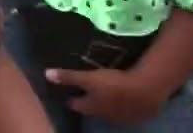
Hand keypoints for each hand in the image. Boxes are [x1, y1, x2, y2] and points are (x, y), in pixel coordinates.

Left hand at [46, 67, 168, 124]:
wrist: (147, 91)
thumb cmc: (113, 84)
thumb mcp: (89, 78)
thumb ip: (69, 77)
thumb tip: (46, 74)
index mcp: (91, 107)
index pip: (75, 104)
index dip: (71, 98)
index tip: (68, 93)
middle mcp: (104, 116)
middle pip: (92, 110)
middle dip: (89, 102)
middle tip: (86, 93)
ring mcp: (121, 117)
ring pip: (110, 112)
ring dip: (107, 104)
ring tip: (106, 94)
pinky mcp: (138, 116)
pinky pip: (127, 111)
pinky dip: (124, 105)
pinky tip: (126, 97)